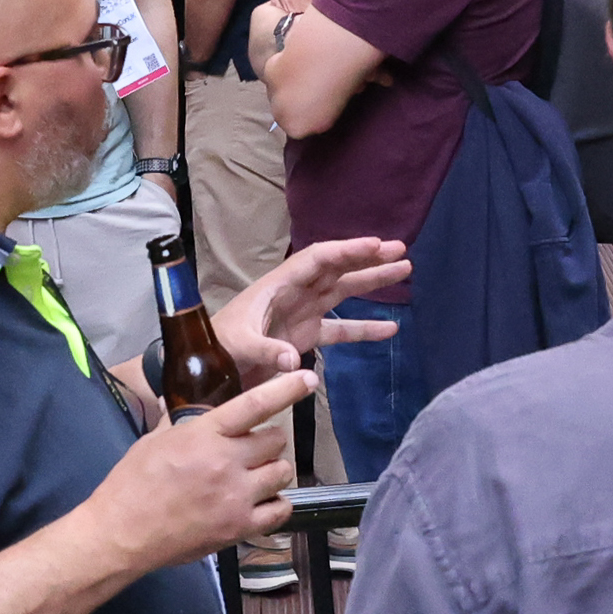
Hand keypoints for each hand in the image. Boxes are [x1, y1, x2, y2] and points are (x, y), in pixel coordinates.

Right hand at [81, 374, 316, 572]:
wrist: (123, 532)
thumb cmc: (132, 483)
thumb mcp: (156, 440)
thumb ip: (187, 424)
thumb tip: (201, 412)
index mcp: (204, 435)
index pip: (255, 404)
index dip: (286, 389)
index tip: (308, 378)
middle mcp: (226, 462)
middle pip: (275, 440)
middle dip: (266, 442)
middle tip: (249, 451)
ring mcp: (237, 497)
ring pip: (282, 472)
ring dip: (272, 471)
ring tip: (253, 478)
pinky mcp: (240, 527)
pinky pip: (281, 510)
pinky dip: (276, 504)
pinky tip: (261, 502)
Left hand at [222, 236, 411, 379]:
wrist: (207, 368)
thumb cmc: (217, 347)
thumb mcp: (238, 345)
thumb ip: (266, 351)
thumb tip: (294, 362)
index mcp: (279, 284)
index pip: (318, 259)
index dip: (347, 250)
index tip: (376, 245)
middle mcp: (295, 292)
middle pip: (336, 268)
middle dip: (367, 258)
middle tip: (401, 249)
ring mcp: (303, 312)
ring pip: (343, 291)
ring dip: (372, 281)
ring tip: (405, 269)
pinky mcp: (306, 335)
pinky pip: (341, 329)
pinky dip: (365, 328)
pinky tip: (391, 329)